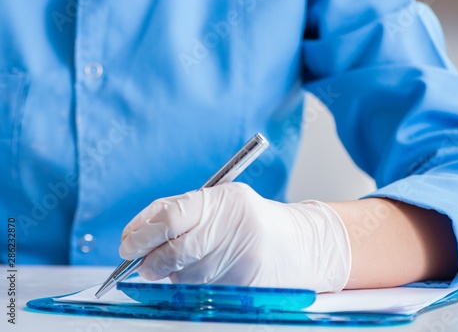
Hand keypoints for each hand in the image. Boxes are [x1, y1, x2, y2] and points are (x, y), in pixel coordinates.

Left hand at [119, 183, 350, 291]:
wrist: (297, 244)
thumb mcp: (220, 200)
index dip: (141, 232)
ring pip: (182, 274)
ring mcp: (239, 259)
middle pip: (172, 250)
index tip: (128, 242)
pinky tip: (201, 271)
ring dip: (168, 272)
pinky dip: (188, 283)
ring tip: (177, 262)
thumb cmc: (251, 218)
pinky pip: (199, 290)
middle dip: (147, 259)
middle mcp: (233, 228)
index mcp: (225, 200)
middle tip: (137, 262)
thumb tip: (137, 232)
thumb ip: (182, 211)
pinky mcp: (243, 286)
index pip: (169, 217)